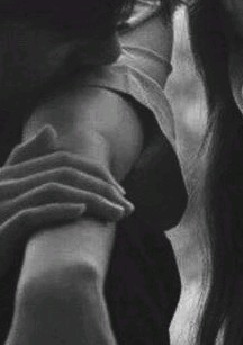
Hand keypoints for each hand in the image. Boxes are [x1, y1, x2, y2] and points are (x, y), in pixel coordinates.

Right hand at [0, 125, 133, 275]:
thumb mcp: (13, 197)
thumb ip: (27, 165)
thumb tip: (50, 130)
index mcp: (10, 176)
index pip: (62, 161)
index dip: (96, 172)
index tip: (120, 191)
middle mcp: (4, 184)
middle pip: (63, 173)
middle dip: (101, 186)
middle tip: (127, 204)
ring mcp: (0, 205)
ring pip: (54, 190)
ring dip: (93, 199)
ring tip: (118, 213)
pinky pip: (31, 214)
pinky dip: (58, 209)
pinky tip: (82, 212)